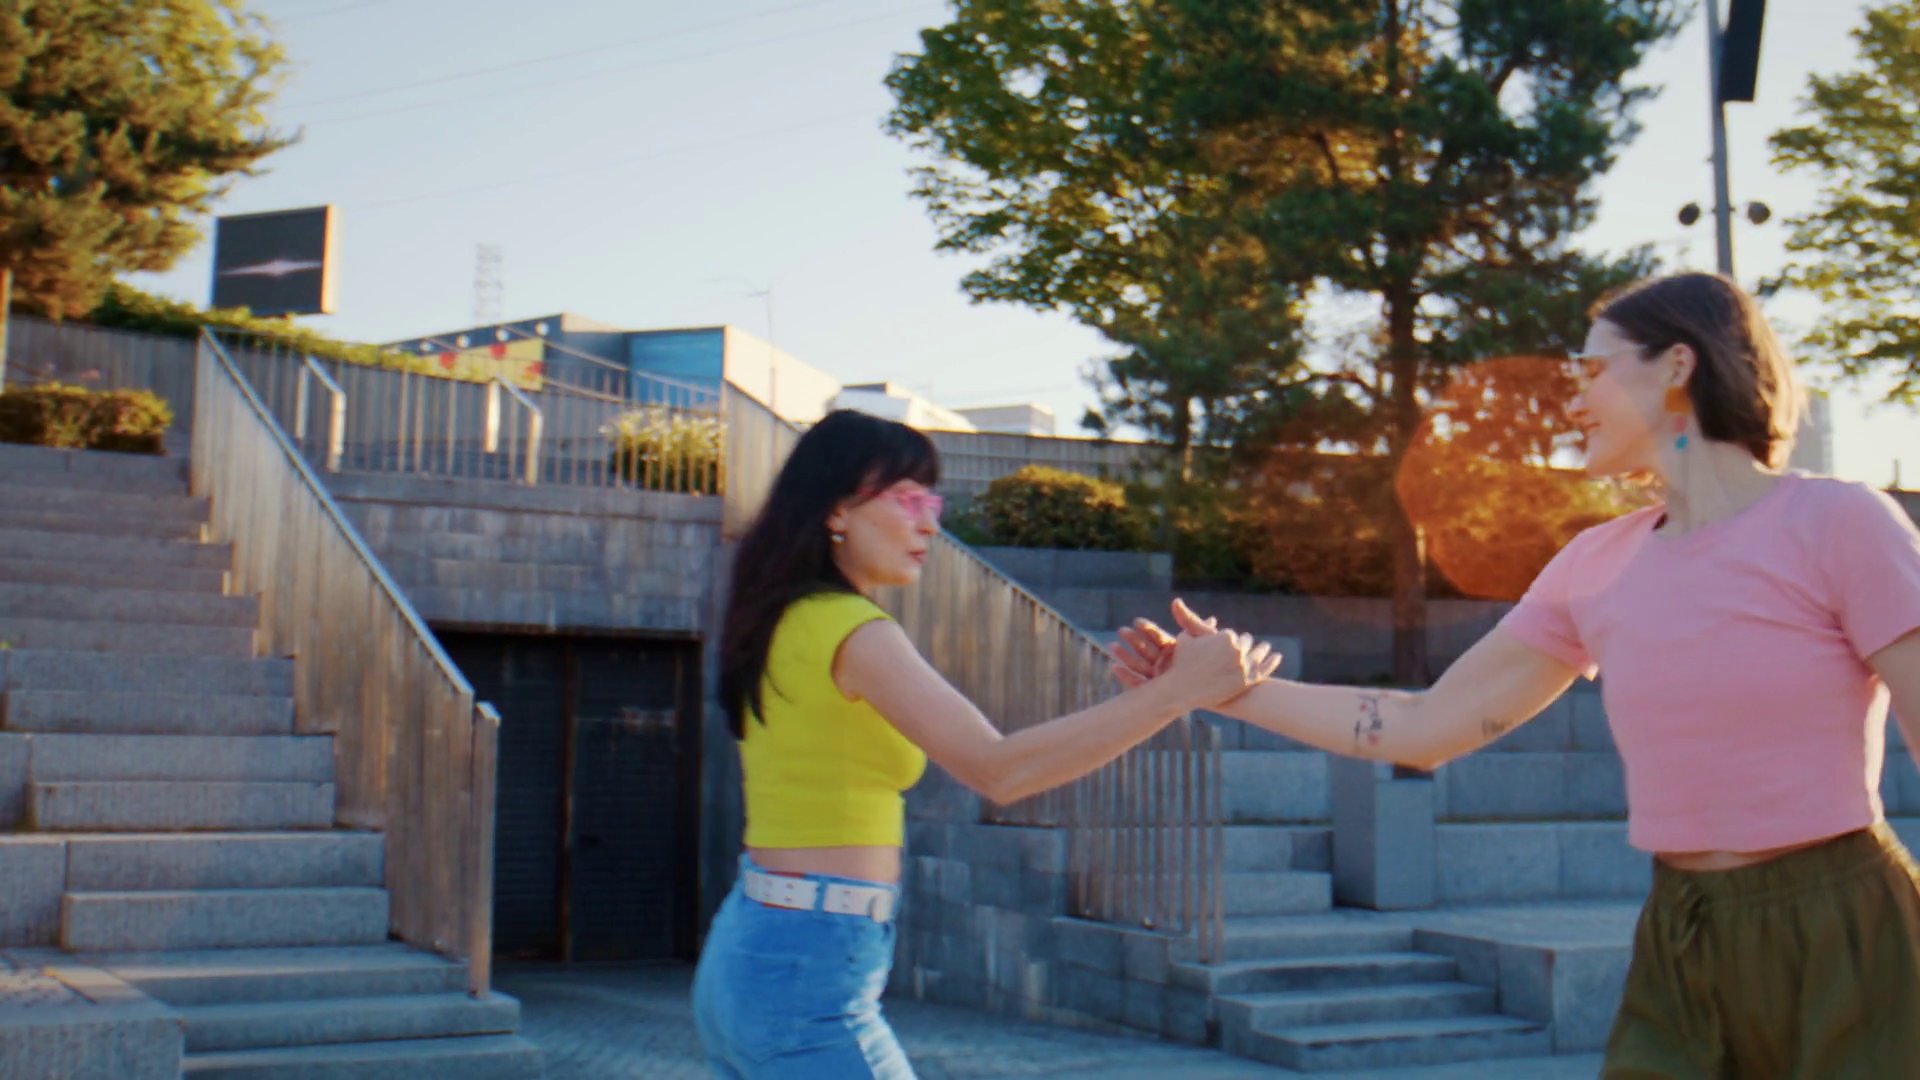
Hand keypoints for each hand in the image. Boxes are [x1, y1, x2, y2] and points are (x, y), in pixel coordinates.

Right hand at [1109, 598, 1218, 686]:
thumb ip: (1205, 632)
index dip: (1148, 629)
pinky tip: (1114, 668)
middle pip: (1147, 649)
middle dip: (1133, 640)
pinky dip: (1126, 676)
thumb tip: (1211, 615)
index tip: (1137, 621)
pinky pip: (1139, 684)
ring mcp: (1162, 679)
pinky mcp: (1160, 694)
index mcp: (1176, 650)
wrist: (1228, 695)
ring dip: (1125, 655)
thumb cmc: (1223, 668)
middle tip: (1121, 630)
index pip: (1159, 637)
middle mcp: (1167, 664)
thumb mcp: (1211, 647)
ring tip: (1111, 645)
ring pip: (1139, 665)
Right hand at [1162, 626, 1280, 709]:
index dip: (1229, 639)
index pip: (1233, 635)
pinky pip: (1264, 671)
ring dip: (1262, 650)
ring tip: (1265, 648)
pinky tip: (1277, 657)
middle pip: (1247, 643)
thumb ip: (1197, 624)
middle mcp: (1238, 650)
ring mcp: (1244, 667)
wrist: (1182, 690)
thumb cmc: (1181, 663)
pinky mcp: (1247, 682)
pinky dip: (1272, 662)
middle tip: (1248, 644)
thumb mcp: (1186, 638)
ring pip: (1258, 655)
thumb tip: (1212, 618)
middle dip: (1246, 643)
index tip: (1228, 642)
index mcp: (1226, 637)